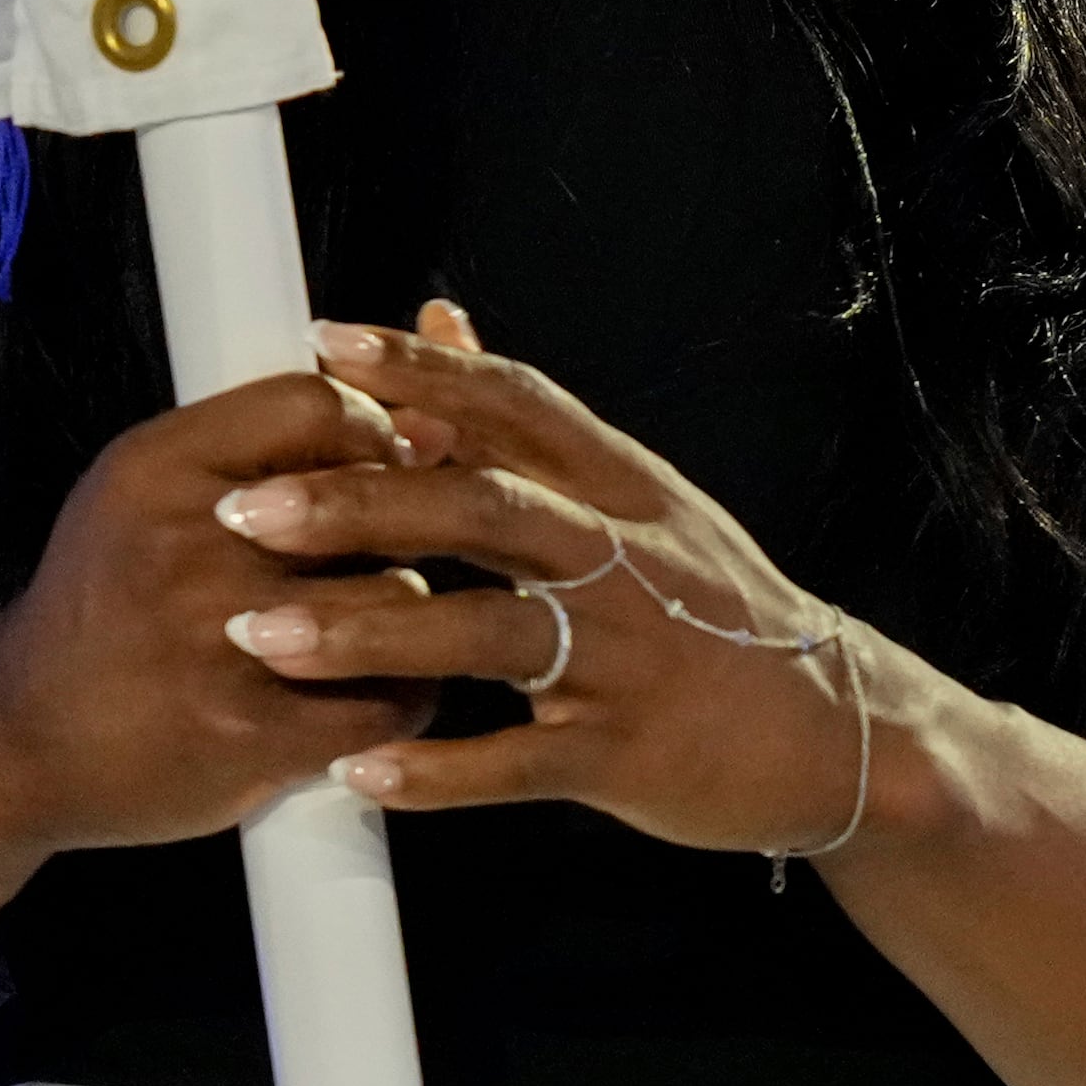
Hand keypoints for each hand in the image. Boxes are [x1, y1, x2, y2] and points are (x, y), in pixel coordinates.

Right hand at [0, 369, 442, 852]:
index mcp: (157, 467)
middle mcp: (185, 546)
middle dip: (396, 527)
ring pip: (397, 599)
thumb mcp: (151, 489)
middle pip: (372, 502)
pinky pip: (389, 700)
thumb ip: (270, 444)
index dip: (373, 427)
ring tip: (363, 630)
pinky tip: (363, 692)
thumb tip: (430, 421)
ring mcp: (218, 644)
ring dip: (404, 618)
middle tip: (378, 552)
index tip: (380, 462)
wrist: (20, 740)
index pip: (316, 401)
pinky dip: (398, 697)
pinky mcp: (250, 734)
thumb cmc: (111, 600)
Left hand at [212, 304, 879, 862]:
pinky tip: (355, 770)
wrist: (836, 732)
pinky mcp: (626, 754)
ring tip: (262, 635)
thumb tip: (439, 315)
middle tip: (249, 510)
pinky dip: (436, 769)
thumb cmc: (715, 612)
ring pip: (486, 632)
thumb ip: (529, 423)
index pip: (514, 403)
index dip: (418, 370)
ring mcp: (629, 656)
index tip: (320, 343)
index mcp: (623, 487)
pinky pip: (517, 762)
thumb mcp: (639, 500)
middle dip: (359, 505)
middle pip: (482, 509)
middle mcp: (626, 557)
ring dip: (368, 632)